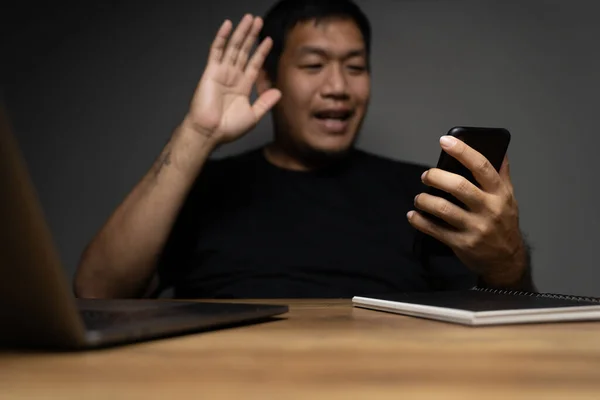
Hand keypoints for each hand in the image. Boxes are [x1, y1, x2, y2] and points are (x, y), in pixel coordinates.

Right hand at [182, 14, 281, 143]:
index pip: (254, 64)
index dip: (261, 52)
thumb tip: (278, 92)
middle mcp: (232, 77)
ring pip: (233, 47)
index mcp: (242, 87)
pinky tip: (228, 25)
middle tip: (258, 20)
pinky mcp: (211, 72)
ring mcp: (221, 73)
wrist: (210, 133)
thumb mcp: (253, 115)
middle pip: (244, 51)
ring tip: (249, 19)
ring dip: (241, 32)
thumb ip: (265, 102)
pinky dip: (222, 37)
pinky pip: (216, 51)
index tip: (269, 40)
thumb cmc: (228, 128)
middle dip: (251, 36)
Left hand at [407, 135, 526, 284]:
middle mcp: (489, 209)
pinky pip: (435, 230)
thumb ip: (501, 174)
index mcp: (500, 193)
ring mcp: (475, 228)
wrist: (506, 260)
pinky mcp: (462, 244)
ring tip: (419, 197)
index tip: (445, 140)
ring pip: (443, 208)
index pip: (481, 166)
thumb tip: (498, 148)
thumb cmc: (504, 223)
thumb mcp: (509, 197)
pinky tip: (413, 215)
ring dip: (424, 200)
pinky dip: (420, 221)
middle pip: (459, 186)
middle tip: (426, 176)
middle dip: (436, 177)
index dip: (462, 151)